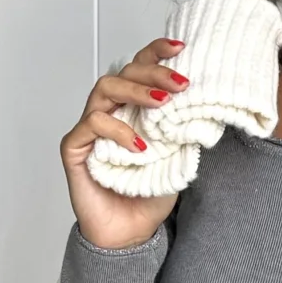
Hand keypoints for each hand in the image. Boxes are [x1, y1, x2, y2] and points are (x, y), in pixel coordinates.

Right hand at [58, 36, 188, 246]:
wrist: (129, 234)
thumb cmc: (147, 197)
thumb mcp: (177, 158)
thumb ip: (183, 131)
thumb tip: (206, 106)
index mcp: (130, 109)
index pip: (139, 70)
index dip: (156, 53)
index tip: (181, 48)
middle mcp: (108, 112)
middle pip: (123, 73)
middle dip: (153, 72)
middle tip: (180, 83)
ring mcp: (89, 129)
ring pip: (104, 90)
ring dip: (136, 92)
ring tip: (162, 103)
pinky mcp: (75, 148)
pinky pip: (92, 125)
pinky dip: (118, 131)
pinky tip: (140, 145)